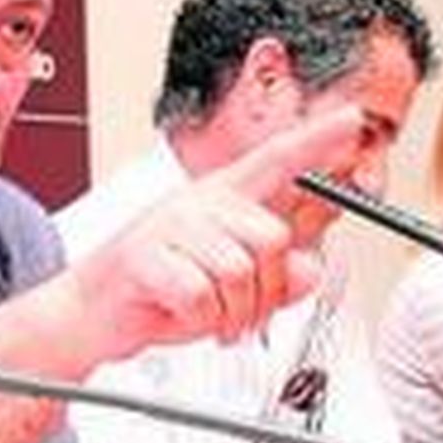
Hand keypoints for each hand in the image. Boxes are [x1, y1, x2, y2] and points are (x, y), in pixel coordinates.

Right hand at [0, 102, 371, 442]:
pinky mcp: (144, 256)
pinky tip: (182, 315)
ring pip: (239, 272)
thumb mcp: (232, 292)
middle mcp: (198, 204)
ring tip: (213, 320)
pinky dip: (200, 320)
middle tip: (245, 314)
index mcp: (222, 200)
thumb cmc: (160, 295)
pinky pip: (202, 296)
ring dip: (233, 313)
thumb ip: (278, 281)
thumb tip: (311, 269)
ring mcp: (169, 226)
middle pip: (271, 239)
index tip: (352, 122)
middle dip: (268, 290)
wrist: (90, 316)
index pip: (276, 162)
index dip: (316, 142)